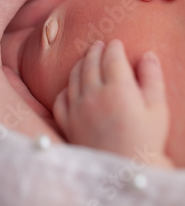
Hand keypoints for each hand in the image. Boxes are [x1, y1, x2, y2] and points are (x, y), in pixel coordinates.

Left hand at [53, 40, 172, 166]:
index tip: (117, 43)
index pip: (112, 58)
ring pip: (74, 77)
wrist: (127, 174)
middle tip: (99, 44)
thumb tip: (148, 54)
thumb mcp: (157, 109)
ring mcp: (77, 109)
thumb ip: (152, 78)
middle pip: (91, 63)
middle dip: (96, 50)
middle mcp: (94, 95)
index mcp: (118, 89)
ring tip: (86, 58)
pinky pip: (60, 99)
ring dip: (80, 64)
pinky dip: (65, 89)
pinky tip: (71, 86)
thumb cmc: (147, 141)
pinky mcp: (67, 124)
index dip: (114, 48)